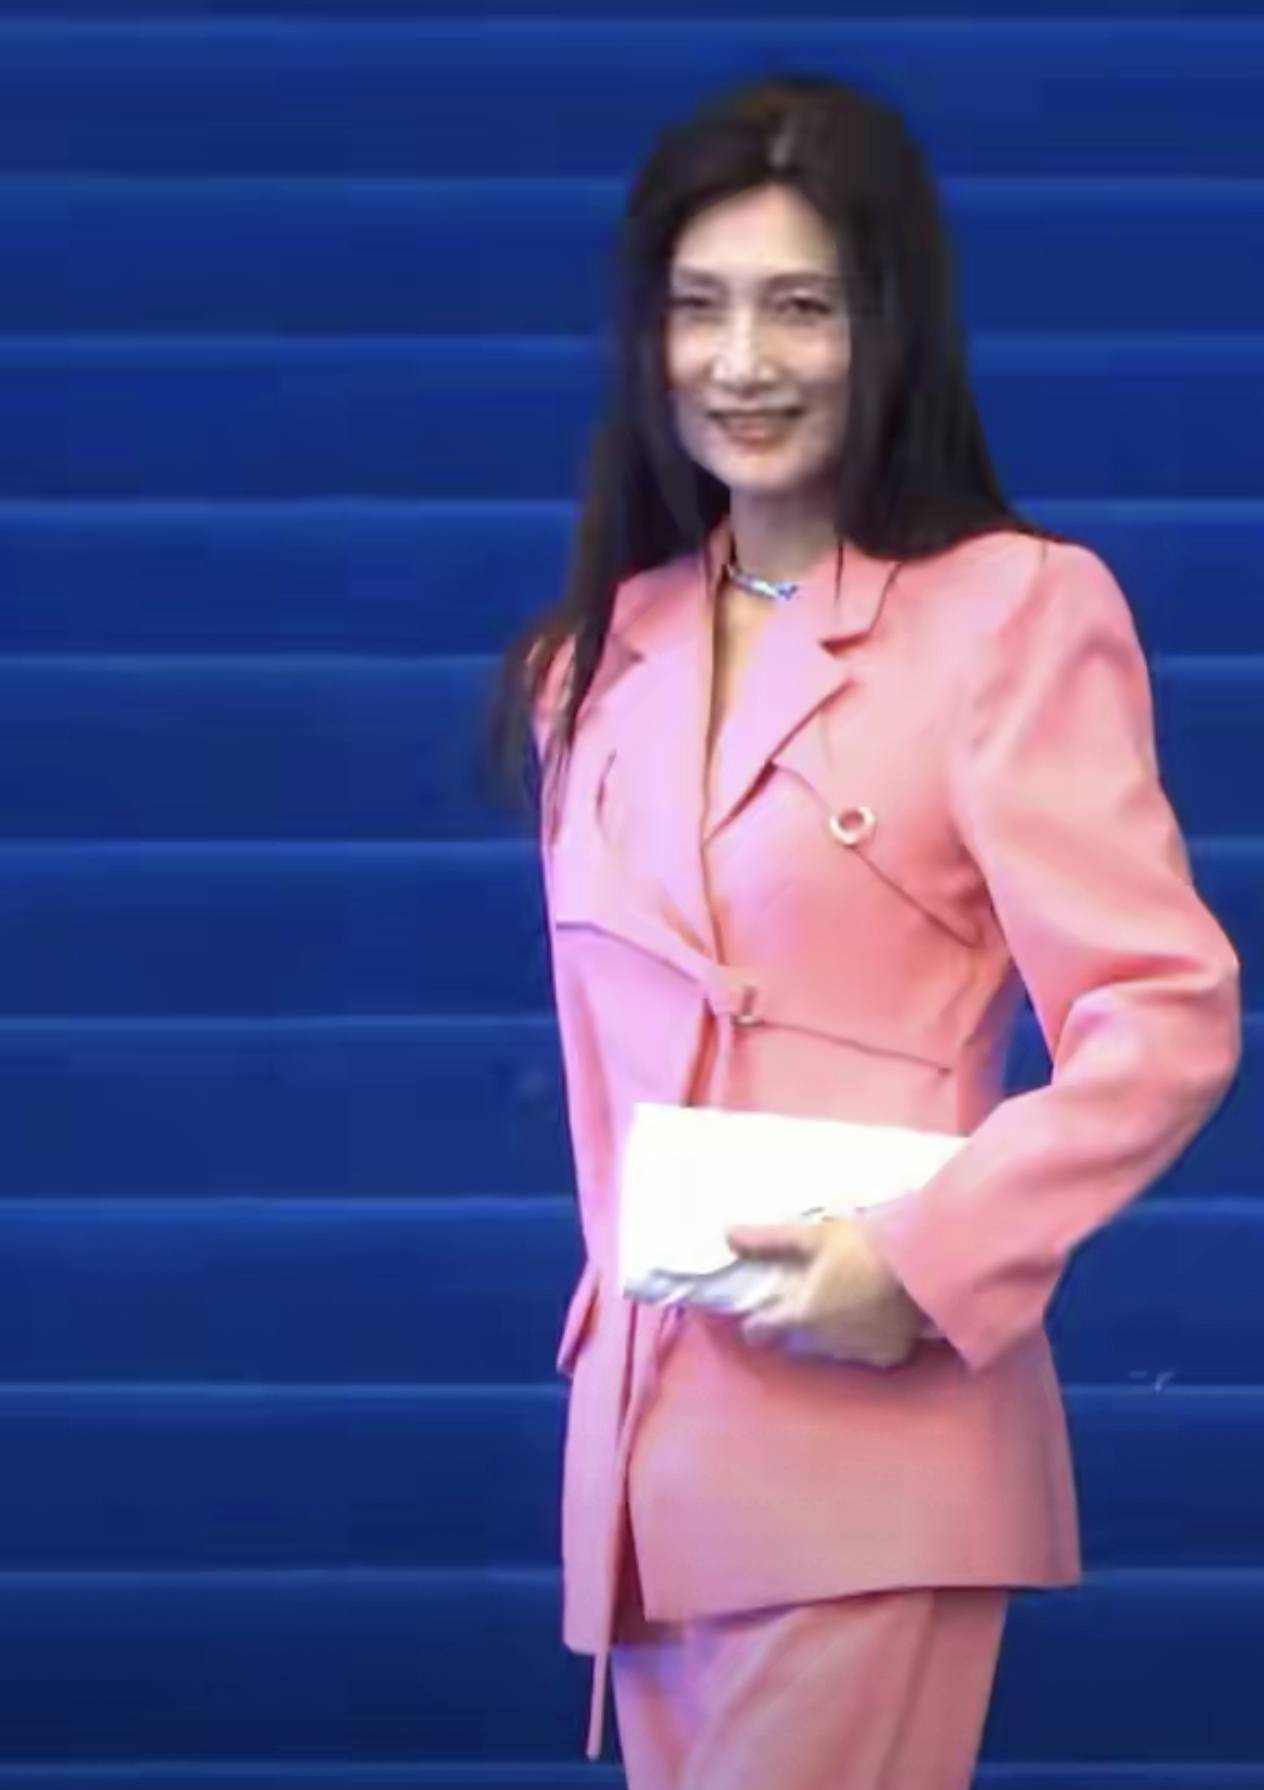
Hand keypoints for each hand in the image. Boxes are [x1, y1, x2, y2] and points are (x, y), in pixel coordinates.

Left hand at [725, 1214, 926, 1368]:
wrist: (924, 1264)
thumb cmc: (863, 1246)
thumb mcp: (813, 1236)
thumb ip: (769, 1240)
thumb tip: (725, 1234)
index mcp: (800, 1313)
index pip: (763, 1329)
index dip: (756, 1323)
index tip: (756, 1318)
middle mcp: (824, 1341)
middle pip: (799, 1338)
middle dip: (799, 1323)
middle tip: (811, 1299)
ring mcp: (858, 1352)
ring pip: (832, 1348)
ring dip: (831, 1333)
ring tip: (842, 1307)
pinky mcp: (889, 1355)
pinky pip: (868, 1351)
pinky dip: (867, 1339)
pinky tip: (873, 1320)